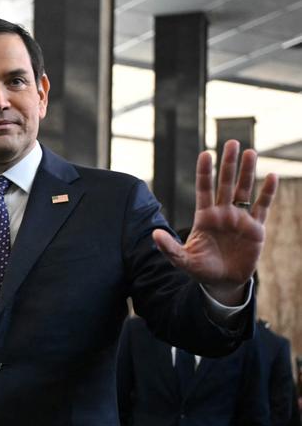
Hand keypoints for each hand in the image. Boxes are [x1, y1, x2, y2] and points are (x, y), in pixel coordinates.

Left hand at [153, 139, 277, 303]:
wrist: (222, 282)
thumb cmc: (201, 269)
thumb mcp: (183, 259)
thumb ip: (169, 248)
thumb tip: (154, 235)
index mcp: (204, 216)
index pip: (204, 189)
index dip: (205, 172)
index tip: (206, 154)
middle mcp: (222, 213)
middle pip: (226, 183)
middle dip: (228, 164)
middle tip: (231, 142)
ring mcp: (239, 219)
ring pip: (245, 190)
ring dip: (248, 172)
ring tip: (250, 152)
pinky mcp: (255, 229)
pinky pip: (262, 207)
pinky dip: (267, 192)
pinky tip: (271, 177)